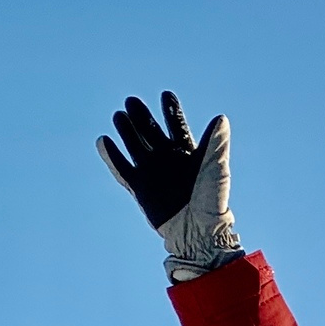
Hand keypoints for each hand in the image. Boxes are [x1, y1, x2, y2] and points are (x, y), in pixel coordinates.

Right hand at [97, 92, 242, 280]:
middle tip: (132, 101)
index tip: (166, 95)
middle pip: (150, 131)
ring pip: (135, 146)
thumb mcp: (215, 167)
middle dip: (142, 116)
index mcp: (187, 152)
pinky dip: (112, 156)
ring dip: (126, 131)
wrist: (199, 231)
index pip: (176, 125)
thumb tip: (221, 118)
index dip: (170, 110)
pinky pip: (122, 169)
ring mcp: (152, 173)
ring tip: (119, 115)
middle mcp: (167, 160)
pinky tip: (103, 140)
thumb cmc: (212, 200)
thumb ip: (216, 142)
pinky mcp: (139, 188)